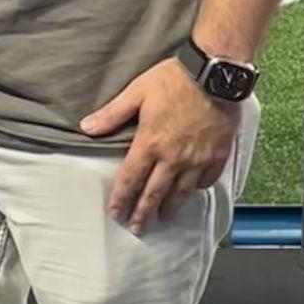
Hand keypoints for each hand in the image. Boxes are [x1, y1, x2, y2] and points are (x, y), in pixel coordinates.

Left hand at [81, 60, 240, 234]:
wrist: (214, 74)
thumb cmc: (174, 80)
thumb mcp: (137, 92)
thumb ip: (112, 114)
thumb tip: (86, 128)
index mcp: (149, 143)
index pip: (130, 180)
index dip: (121, 199)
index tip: (116, 213)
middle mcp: (172, 158)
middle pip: (154, 193)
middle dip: (143, 214)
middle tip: (137, 229)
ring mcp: (197, 159)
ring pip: (181, 192)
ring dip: (170, 208)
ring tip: (164, 217)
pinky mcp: (217, 156)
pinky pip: (205, 180)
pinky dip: (197, 189)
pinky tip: (192, 191)